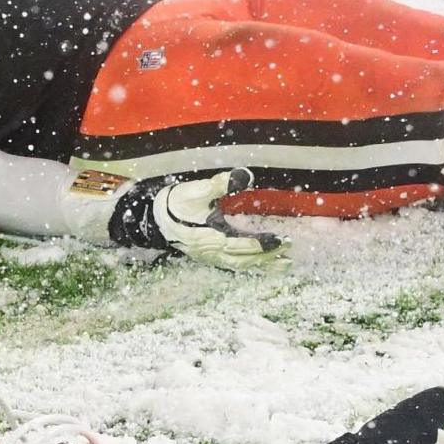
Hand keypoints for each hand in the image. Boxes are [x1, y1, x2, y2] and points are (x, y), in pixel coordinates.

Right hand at [117, 168, 288, 271]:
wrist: (155, 218)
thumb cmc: (176, 204)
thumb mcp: (196, 191)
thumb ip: (220, 184)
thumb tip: (243, 175)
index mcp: (211, 238)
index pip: (242, 245)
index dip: (262, 244)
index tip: (281, 241)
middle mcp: (212, 252)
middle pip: (245, 260)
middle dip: (268, 257)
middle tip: (288, 253)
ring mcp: (210, 257)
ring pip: (240, 266)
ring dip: (262, 266)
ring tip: (282, 266)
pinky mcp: (208, 258)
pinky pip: (233, 266)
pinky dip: (250, 267)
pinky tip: (261, 265)